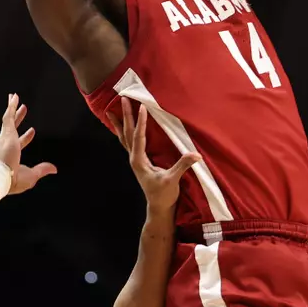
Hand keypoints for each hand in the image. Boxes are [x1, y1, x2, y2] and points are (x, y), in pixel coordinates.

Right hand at [0, 94, 55, 194]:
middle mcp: (5, 144)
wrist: (2, 179)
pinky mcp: (6, 132)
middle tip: (23, 109)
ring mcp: (5, 137)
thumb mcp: (32, 175)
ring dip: (12, 107)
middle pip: (12, 127)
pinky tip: (14, 97)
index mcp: (11, 155)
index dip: (26, 137)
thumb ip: (42, 169)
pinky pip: (9, 115)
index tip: (33, 130)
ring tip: (14, 97)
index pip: (20, 143)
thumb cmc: (13, 181)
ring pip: (9, 118)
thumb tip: (54, 169)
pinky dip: (11, 106)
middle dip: (17, 118)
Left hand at [107, 97, 199, 212]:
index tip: (142, 107)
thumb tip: (196, 155)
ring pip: (124, 137)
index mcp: (139, 161)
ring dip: (120, 123)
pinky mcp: (139, 161)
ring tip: (111, 111)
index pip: (139, 137)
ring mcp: (135, 160)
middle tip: (123, 99)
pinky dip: (125, 132)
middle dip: (126, 116)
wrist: (158, 207)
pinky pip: (129, 142)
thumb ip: (182, 166)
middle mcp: (134, 158)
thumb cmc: (164, 194)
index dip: (141, 122)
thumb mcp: (173, 180)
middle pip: (127, 133)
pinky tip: (123, 127)